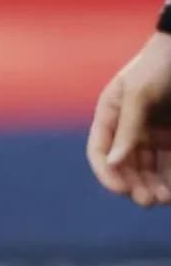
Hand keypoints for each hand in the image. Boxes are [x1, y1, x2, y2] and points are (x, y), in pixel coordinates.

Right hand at [86, 32, 170, 206]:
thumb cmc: (160, 65)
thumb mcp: (140, 93)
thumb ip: (128, 128)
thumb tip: (114, 162)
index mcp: (111, 113)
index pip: (100, 149)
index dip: (106, 172)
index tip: (121, 190)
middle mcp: (129, 127)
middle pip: (125, 165)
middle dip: (134, 184)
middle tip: (148, 200)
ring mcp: (153, 133)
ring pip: (149, 169)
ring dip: (153, 186)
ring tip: (162, 199)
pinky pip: (169, 165)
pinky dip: (170, 179)